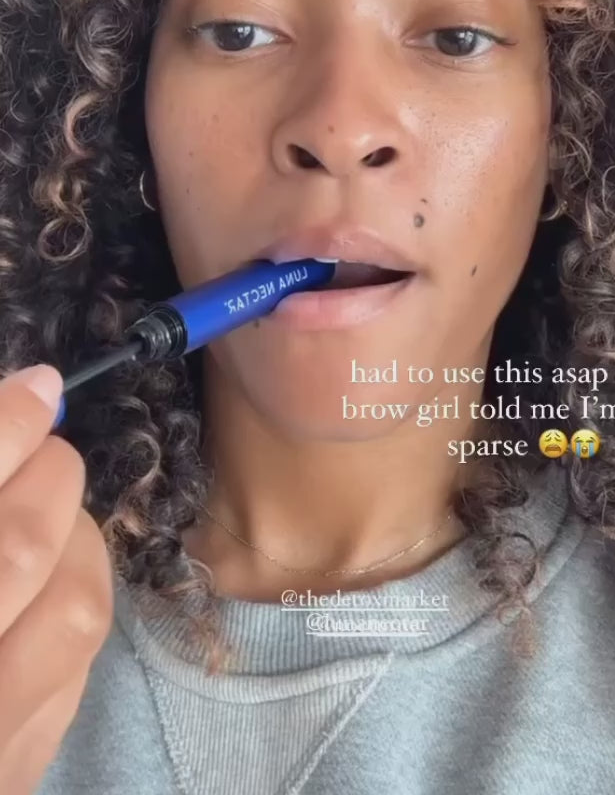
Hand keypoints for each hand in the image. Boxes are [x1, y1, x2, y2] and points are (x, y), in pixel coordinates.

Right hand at [0, 365, 113, 793]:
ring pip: (74, 610)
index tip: (34, 389)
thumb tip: (14, 404)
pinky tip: (51, 583)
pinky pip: (77, 676)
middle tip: (42, 443)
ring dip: (76, 538)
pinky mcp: (11, 778)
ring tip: (48, 511)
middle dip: (46, 474)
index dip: (3, 430)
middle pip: (16, 550)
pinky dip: (75, 608)